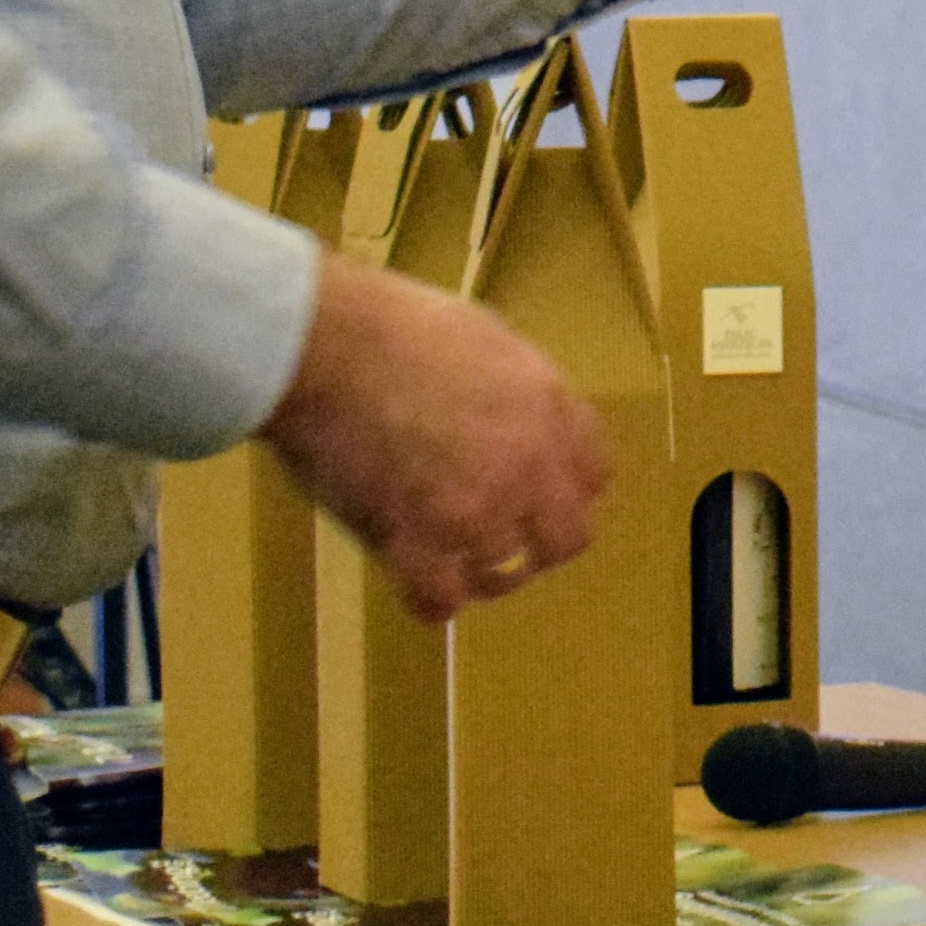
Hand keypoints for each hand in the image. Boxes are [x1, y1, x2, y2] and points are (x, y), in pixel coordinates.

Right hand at [263, 251, 609, 624]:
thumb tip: (512, 414)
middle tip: (497, 537)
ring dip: (479, 571)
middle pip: (568, 538)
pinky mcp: (419, 543)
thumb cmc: (391, 325)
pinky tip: (409, 576)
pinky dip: (427, 596)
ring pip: (506, 574)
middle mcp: (529, 465)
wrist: (330, 347)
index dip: (563, 490)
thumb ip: (514, 389)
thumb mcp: (485, 338)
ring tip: (447, 558)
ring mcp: (478, 510)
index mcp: (548, 407)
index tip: (535, 494)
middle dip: (536, 543)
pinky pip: (441, 600)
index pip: (594, 475)